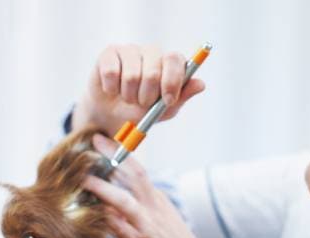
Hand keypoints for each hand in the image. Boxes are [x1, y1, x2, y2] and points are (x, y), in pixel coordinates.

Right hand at [72, 44, 205, 134]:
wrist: (112, 115)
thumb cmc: (142, 110)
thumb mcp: (164, 110)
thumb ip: (182, 97)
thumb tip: (201, 84)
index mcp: (169, 63)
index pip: (175, 59)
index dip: (172, 80)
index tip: (167, 100)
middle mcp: (151, 53)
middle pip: (153, 71)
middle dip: (147, 96)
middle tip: (142, 103)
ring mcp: (130, 50)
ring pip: (131, 75)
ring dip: (128, 95)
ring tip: (127, 98)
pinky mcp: (109, 54)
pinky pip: (111, 72)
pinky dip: (111, 89)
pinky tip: (112, 90)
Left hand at [81, 134, 225, 237]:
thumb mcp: (161, 219)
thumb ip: (141, 207)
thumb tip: (117, 199)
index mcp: (156, 198)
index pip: (138, 170)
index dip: (122, 153)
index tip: (105, 140)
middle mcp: (152, 206)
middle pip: (134, 174)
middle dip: (114, 155)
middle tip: (95, 139)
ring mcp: (146, 223)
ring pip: (123, 200)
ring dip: (103, 188)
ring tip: (83, 178)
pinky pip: (118, 227)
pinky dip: (103, 217)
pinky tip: (88, 210)